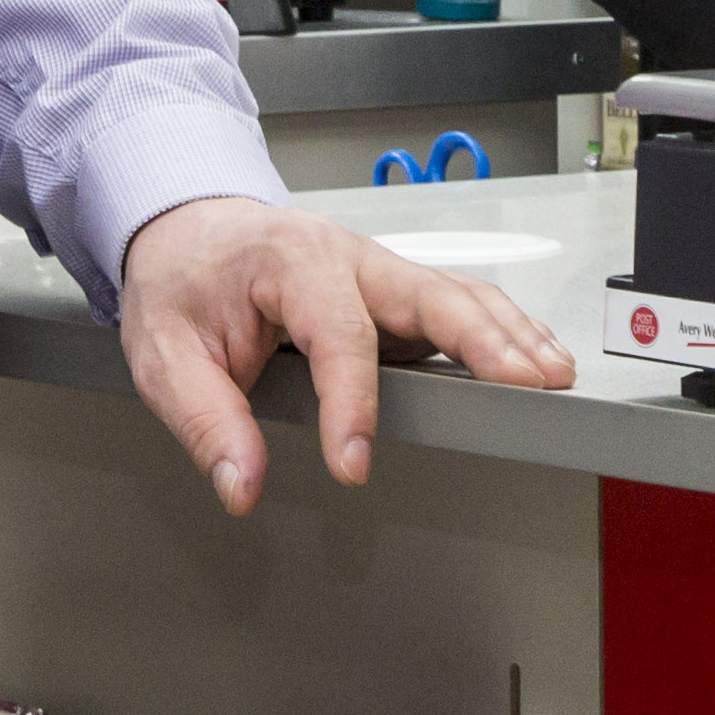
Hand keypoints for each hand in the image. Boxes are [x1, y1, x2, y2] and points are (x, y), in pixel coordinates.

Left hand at [118, 195, 573, 511]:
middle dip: (483, 341)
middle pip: (430, 295)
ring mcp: (378, 272)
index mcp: (290, 261)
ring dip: (510, 335)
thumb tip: (242, 483)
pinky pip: (458, 304)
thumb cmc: (181, 281)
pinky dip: (502, 331)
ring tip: (551, 378)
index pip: (337, 335)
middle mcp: (347, 257)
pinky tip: (532, 361)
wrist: (186, 231)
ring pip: (459, 295)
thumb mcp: (163, 353)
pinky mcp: (393, 292)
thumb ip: (206, 421)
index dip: (350, 404)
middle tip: (524, 384)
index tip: (351, 463)